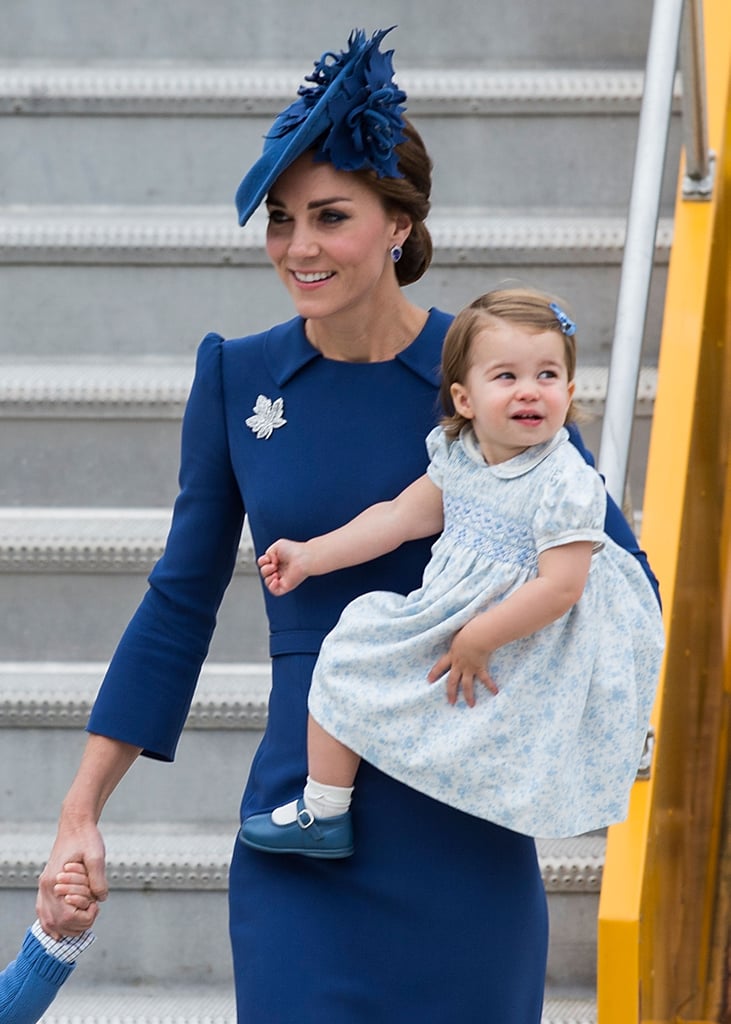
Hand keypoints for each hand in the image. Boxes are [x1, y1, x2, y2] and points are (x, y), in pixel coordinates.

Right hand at [37, 822, 106, 937]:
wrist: (75, 825)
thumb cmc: (86, 838)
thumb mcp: (96, 856)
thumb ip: (98, 879)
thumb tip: (101, 899)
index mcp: (55, 881)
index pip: (67, 917)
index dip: (85, 917)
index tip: (96, 906)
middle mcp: (46, 887)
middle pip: (58, 923)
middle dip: (77, 924)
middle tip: (92, 912)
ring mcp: (44, 887)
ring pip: (49, 921)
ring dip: (66, 927)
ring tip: (83, 919)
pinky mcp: (47, 885)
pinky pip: (43, 912)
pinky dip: (52, 922)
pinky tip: (62, 928)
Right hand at [258, 539, 310, 595]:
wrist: (302, 558)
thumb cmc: (294, 551)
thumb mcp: (276, 546)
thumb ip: (269, 553)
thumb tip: (269, 562)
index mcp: (278, 560)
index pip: (264, 564)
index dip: (263, 561)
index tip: (270, 558)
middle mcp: (281, 569)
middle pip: (264, 573)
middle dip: (266, 568)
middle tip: (275, 564)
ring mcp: (283, 578)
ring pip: (268, 582)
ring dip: (268, 577)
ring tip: (276, 572)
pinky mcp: (286, 586)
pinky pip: (275, 591)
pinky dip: (272, 586)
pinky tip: (276, 580)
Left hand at [427, 621, 498, 706]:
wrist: (476, 636)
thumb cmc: (467, 629)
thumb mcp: (457, 629)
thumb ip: (456, 632)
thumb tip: (452, 624)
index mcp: (452, 654)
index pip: (440, 665)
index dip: (434, 673)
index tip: (429, 680)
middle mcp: (459, 664)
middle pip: (452, 681)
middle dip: (450, 692)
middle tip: (450, 702)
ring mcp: (469, 667)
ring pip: (466, 685)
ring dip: (468, 695)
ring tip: (471, 705)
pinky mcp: (480, 668)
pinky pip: (485, 679)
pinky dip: (490, 685)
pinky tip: (495, 692)